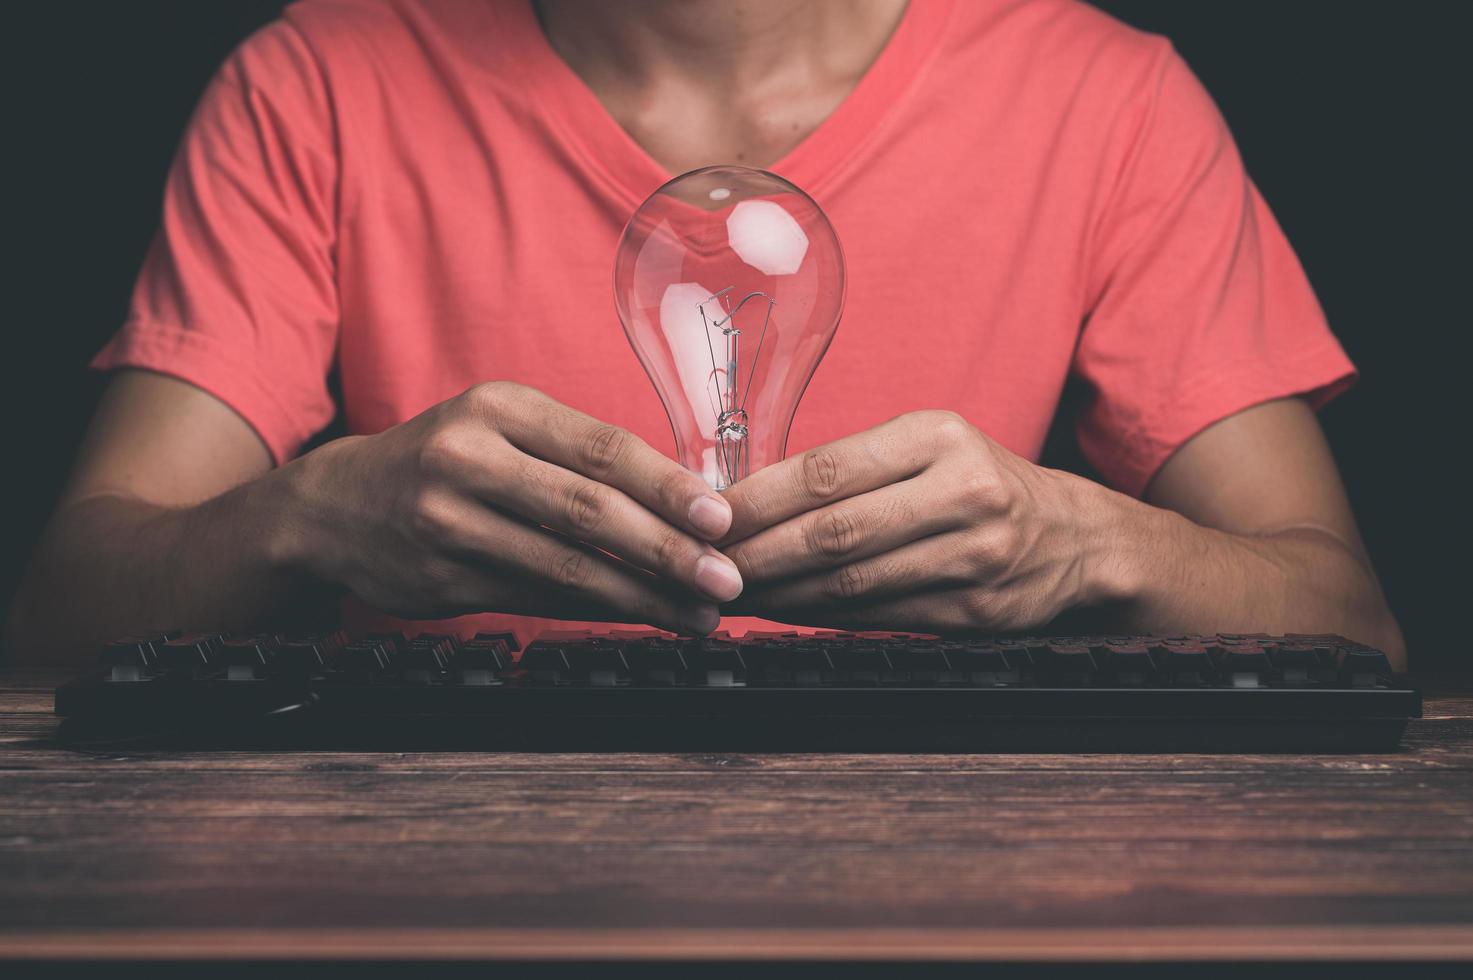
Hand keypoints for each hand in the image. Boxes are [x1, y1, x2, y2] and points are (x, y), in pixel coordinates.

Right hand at [285, 381, 742, 632]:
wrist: (335, 507)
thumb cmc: (446, 460)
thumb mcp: (501, 426)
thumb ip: (576, 454)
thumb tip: (685, 495)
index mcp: (498, 408)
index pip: (601, 447)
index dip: (668, 486)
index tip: (722, 518)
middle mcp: (469, 460)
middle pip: (589, 510)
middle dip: (669, 550)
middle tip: (726, 578)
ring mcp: (448, 523)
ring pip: (567, 567)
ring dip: (645, 595)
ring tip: (701, 613)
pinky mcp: (441, 581)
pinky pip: (539, 599)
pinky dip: (599, 612)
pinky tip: (644, 617)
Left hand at [719, 411, 1112, 631]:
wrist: (1077, 539)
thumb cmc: (978, 482)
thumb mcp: (929, 445)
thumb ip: (852, 465)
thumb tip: (746, 496)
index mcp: (939, 437)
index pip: (827, 470)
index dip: (758, 499)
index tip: (706, 515)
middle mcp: (963, 493)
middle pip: (833, 533)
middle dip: (756, 554)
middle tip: (703, 565)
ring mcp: (975, 558)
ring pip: (851, 584)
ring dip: (779, 593)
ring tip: (730, 592)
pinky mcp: (977, 612)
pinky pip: (878, 619)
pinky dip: (820, 619)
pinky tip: (783, 611)